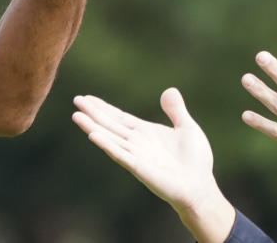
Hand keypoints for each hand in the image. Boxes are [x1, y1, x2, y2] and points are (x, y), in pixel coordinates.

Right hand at [72, 88, 234, 242]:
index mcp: (144, 132)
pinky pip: (120, 154)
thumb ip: (176, 110)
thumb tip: (169, 90)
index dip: (103, 107)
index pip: (119, 117)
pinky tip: (93, 135)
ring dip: (92, 127)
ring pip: (109, 138)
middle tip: (76, 100)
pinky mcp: (139, 168)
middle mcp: (136, 142)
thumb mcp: (187, 128)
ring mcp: (136, 155)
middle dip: (93, 112)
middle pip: (110, 124)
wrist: (201, 187)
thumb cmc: (195, 161)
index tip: (86, 98)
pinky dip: (106, 145)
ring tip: (76, 116)